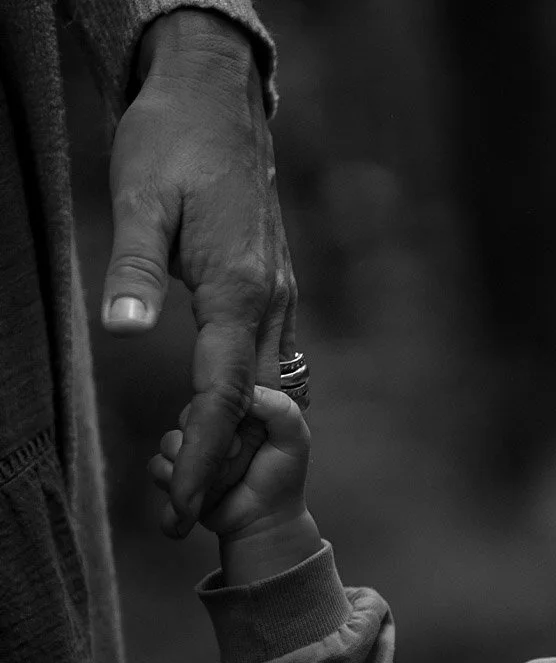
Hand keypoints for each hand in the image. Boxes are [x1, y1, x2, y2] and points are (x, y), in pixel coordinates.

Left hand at [103, 10, 293, 538]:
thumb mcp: (139, 197)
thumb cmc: (173, 142)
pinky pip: (271, 363)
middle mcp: (272, 301)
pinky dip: (250, 404)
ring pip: (270, 388)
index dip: (205, 454)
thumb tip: (122, 330)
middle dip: (222, 466)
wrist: (218, 99)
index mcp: (240, 289)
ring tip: (198, 484)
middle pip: (254, 406)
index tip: (182, 504)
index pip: (224, 391)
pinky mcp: (275, 288)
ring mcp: (281, 296)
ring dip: (238, 439)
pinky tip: (221, 420)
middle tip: (181, 518)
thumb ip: (134, 265)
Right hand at [148, 386, 308, 539]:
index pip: (211, 397)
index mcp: (238, 416)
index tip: (239, 437)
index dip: (219, 415)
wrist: (266, 522)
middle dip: (204, 441)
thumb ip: (282, 410)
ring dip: (189, 462)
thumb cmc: (283, 480)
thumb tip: (249, 392)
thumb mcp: (294, 440)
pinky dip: (172, 478)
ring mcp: (195, 453)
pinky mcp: (180, 476)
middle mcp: (214, 431)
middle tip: (234, 458)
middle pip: (186, 418)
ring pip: (169, 442)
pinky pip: (158, 467)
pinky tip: (198, 491)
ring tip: (221, 478)